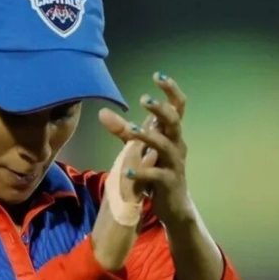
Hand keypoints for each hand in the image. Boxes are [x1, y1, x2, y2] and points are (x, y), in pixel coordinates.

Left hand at [98, 72, 195, 228]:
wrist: (172, 204)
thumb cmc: (156, 169)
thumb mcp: (139, 148)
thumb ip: (123, 130)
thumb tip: (101, 112)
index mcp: (171, 133)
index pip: (177, 106)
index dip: (171, 90)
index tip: (158, 75)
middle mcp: (177, 145)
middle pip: (174, 121)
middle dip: (160, 109)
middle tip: (144, 99)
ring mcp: (174, 164)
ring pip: (165, 146)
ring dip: (148, 137)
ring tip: (130, 130)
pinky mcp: (169, 183)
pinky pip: (156, 176)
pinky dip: (142, 173)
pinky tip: (127, 171)